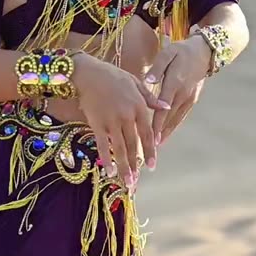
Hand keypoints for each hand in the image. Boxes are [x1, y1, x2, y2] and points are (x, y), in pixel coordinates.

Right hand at [73, 53, 168, 187]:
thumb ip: (150, 98)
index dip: (151, 151)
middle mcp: (127, 116)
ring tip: (127, 182)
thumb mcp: (135, 83)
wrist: (89, 73)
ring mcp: (112, 121)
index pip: (148, 134)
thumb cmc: (112, 76)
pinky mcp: (97, 124)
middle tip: (137, 182)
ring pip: (120, 148)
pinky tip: (109, 171)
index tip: (153, 166)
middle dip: (136, 165)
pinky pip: (103, 145)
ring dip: (124, 167)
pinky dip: (106, 159)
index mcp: (139, 107)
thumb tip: (166, 106)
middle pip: (134, 145)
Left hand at [148, 34, 212, 146]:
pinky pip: (181, 116)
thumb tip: (147, 80)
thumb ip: (157, 68)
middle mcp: (183, 94)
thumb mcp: (167, 53)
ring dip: (167, 133)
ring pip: (176, 119)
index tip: (151, 136)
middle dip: (159, 133)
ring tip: (156, 147)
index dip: (157, 122)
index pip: (163, 106)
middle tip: (149, 147)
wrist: (203, 52)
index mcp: (175, 83)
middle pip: (169, 117)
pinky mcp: (192, 100)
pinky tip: (166, 134)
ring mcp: (189, 98)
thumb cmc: (181, 51)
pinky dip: (173, 126)